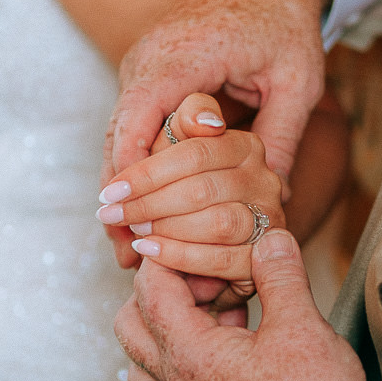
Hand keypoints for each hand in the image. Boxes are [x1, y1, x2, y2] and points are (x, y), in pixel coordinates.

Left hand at [99, 93, 285, 307]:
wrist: (209, 235)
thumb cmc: (186, 183)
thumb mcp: (180, 145)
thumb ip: (185, 121)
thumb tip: (205, 124)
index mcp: (246, 145)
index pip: (194, 154)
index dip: (146, 174)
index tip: (110, 192)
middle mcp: (265, 179)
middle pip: (202, 190)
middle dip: (148, 204)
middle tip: (113, 215)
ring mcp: (271, 218)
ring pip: (218, 224)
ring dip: (166, 230)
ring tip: (134, 231)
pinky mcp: (266, 253)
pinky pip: (224, 259)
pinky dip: (181, 257)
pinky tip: (151, 252)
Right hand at [103, 0, 333, 267]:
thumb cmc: (284, 20)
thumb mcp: (297, 82)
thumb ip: (281, 139)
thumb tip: (276, 203)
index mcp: (181, 57)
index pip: (138, 122)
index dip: (131, 178)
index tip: (131, 227)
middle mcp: (147, 59)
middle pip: (118, 137)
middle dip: (119, 199)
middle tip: (124, 257)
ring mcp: (141, 65)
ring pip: (119, 134)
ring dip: (122, 187)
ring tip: (125, 247)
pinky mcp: (146, 73)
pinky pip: (131, 124)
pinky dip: (133, 165)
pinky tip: (140, 209)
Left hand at [115, 228, 368, 380]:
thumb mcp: (302, 324)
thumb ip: (280, 275)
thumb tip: (269, 237)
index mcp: (188, 352)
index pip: (150, 287)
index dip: (174, 256)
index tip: (208, 246)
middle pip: (131, 320)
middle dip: (163, 289)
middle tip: (211, 279)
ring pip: (141, 356)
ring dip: (164, 326)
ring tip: (216, 311)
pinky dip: (177, 359)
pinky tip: (220, 348)